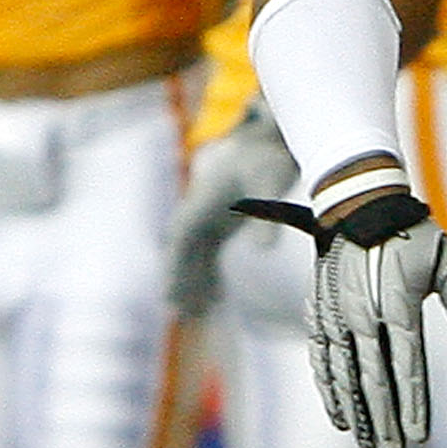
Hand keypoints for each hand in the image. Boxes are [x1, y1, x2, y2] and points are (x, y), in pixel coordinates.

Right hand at [166, 103, 297, 317]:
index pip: (181, 243)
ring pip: (194, 255)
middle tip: (179, 314)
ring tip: (194, 314)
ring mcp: (210, 213)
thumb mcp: (269, 184)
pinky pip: (208, 251)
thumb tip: (264, 252)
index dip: (175, 270)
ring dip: (193, 282)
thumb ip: (267, 219)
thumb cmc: (270, 157)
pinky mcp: (223, 216)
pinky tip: (217, 296)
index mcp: (202, 203)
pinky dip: (209, 272)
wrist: (275, 133)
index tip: (171, 297)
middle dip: (180, 282)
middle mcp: (200, 209)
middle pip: (183, 253)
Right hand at [306, 190, 446, 447]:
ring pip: (343, 374)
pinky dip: (328, 388)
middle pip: (373, 379)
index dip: (413, 404)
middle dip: (385, 419)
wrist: (361, 205)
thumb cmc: (414, 236)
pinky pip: (321, 358)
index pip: (407, 367)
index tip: (418, 436)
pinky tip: (338, 412)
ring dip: (356, 411)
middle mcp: (363, 315)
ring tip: (368, 441)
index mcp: (398, 305)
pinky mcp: (319, 311)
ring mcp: (336, 315)